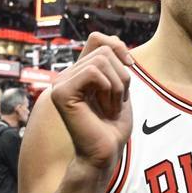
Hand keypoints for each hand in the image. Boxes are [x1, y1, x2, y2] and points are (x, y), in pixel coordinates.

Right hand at [50, 33, 133, 169]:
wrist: (106, 153)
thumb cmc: (113, 126)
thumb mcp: (119, 88)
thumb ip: (114, 64)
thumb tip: (115, 41)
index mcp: (78, 74)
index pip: (98, 39)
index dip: (119, 47)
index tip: (131, 66)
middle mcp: (66, 75)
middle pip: (104, 49)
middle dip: (122, 76)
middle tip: (117, 101)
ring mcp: (60, 83)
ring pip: (101, 60)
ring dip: (117, 85)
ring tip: (111, 107)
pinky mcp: (60, 93)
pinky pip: (92, 72)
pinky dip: (108, 88)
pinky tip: (105, 107)